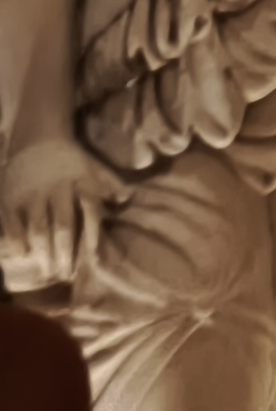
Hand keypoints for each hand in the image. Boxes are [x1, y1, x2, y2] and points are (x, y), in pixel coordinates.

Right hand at [0, 136, 128, 293]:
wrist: (38, 137)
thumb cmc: (70, 159)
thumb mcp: (93, 168)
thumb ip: (109, 184)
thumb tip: (128, 198)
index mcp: (80, 183)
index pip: (89, 211)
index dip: (91, 234)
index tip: (92, 257)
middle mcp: (57, 190)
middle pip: (62, 226)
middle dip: (64, 252)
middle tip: (66, 274)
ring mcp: (32, 194)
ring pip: (37, 228)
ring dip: (42, 252)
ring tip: (47, 271)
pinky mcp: (10, 198)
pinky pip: (11, 224)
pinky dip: (16, 241)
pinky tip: (21, 256)